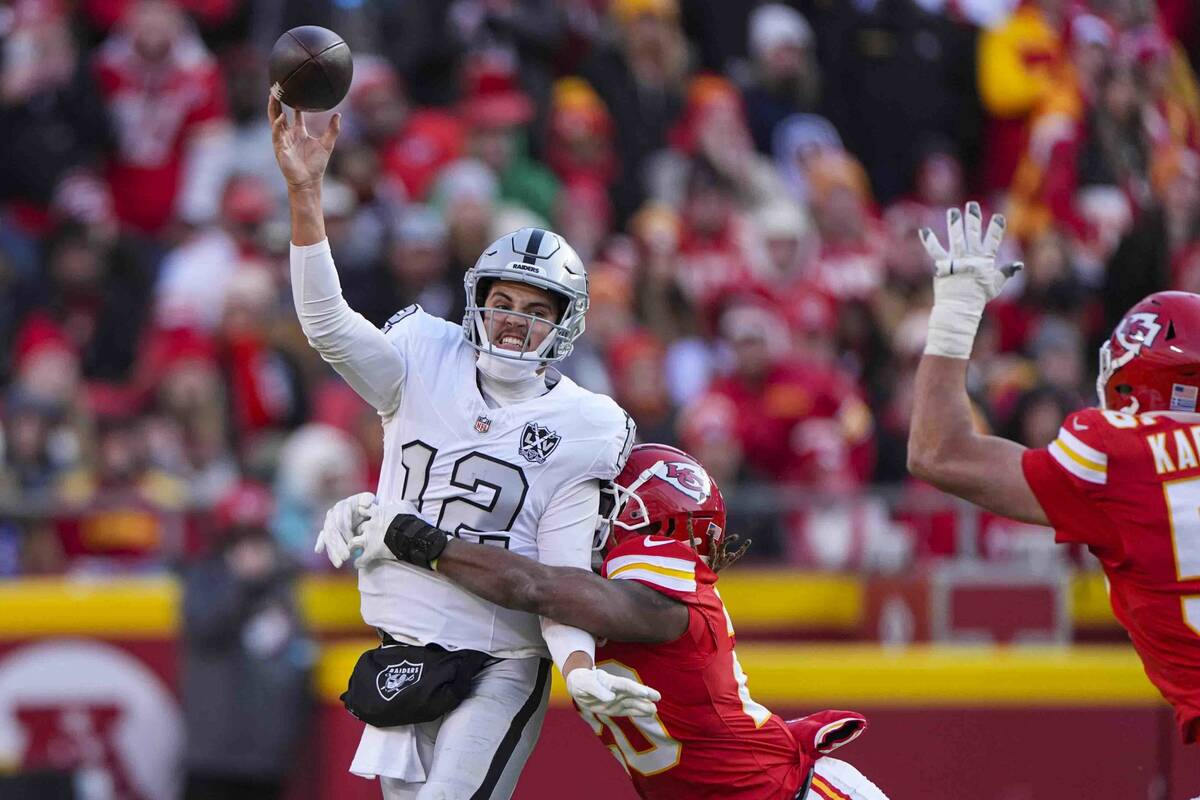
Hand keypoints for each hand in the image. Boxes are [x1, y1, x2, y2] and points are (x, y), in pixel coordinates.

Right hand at [268, 93, 340, 190]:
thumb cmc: (316, 164)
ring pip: (274, 120)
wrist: (309, 181)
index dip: (293, 102)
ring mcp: (282, 140)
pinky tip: (281, 117)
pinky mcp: (279, 148)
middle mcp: (288, 134)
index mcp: (298, 132)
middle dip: (277, 101)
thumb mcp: (327, 144)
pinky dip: (278, 125)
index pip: (294, 113)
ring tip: (273, 95)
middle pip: (279, 113)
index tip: (293, 89)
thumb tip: (339, 114)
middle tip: (277, 87)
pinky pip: (277, 134)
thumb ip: (333, 129)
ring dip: (273, 108)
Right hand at [315, 492, 375, 567]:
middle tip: (346, 557)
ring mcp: (329, 522)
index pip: (341, 521)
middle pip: (333, 531)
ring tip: (339, 563)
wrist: (363, 507)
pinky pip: (323, 538)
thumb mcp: (368, 500)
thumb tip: (364, 505)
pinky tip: (318, 550)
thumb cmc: (367, 505)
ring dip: (333, 551)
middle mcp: (333, 514)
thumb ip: (367, 500)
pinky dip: (321, 544)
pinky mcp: (328, 530)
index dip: (346, 533)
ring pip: (328, 538)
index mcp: (342, 506)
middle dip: (339, 546)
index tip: (352, 542)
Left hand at [347, 500, 420, 568]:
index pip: (364, 510)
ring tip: (352, 549)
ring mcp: (369, 539)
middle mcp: (370, 525)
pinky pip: (361, 559)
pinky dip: (359, 562)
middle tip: (360, 534)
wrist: (409, 532)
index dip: (363, 511)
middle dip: (358, 531)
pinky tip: (358, 564)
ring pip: (353, 543)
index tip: (362, 513)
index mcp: (377, 513)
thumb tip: (395, 504)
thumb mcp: (403, 505)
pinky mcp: (372, 552)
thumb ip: (396, 504)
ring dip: (352, 546)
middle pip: (358, 527)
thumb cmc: (409, 518)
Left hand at [566, 667, 660, 717]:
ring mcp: (618, 699)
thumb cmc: (582, 682)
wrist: (579, 686)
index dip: (635, 689)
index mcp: (610, 682)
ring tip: (654, 710)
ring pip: (633, 703)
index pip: (624, 685)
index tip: (645, 693)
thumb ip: (597, 690)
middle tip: (658, 697)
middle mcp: (617, 690)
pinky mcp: (616, 708)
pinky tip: (648, 714)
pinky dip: (638, 712)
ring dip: (643, 706)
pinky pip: (629, 710)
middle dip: (645, 695)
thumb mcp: (586, 685)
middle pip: (633, 693)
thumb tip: (611, 698)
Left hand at [919, 202, 1021, 358]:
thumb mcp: (996, 284)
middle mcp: (970, 257)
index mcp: (985, 260)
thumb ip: (1006, 272)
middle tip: (972, 204)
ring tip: (952, 211)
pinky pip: (935, 250)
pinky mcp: (943, 265)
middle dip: (973, 218)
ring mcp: (956, 260)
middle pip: (973, 233)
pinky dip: (929, 240)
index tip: (998, 216)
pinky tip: (923, 230)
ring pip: (956, 237)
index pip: (993, 240)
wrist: (961, 307)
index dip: (996, 228)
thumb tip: (1019, 264)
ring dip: (954, 223)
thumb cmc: (979, 296)